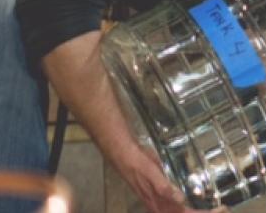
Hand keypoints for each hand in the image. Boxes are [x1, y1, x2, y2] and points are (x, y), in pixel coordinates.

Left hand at [42, 33, 225, 212]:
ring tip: (188, 212)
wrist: (76, 67)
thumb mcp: (131, 93)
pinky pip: (140, 166)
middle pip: (149, 192)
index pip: (149, 181)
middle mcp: (123, 156)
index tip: (185, 208)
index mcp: (127, 149)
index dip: (165, 199)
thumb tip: (172, 87)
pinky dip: (157, 182)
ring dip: (168, 202)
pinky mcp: (117, 142)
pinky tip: (174, 193)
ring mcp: (119, 151)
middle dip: (170, 207)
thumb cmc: (99, 75)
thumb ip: (149, 97)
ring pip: (147, 187)